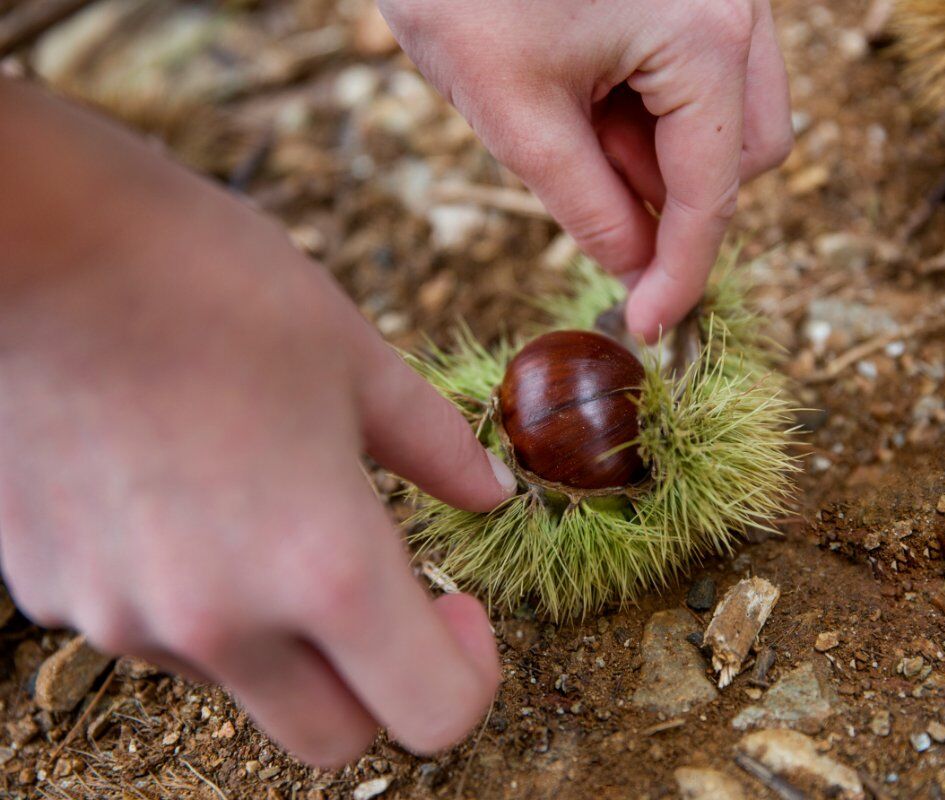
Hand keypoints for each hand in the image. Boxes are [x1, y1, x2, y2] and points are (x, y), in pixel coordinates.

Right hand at [0, 79, 513, 764]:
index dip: (469, 673)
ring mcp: (124, 618)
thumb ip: (438, 450)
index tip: (462, 608)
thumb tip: (492, 493)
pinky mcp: (52, 594)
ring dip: (281, 629)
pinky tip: (187, 494)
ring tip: (271, 504)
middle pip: (333, 733)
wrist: (36, 240)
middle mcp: (220, 624)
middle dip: (380, 681)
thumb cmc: (210, 283)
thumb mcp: (356, 358)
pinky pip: (153, 630)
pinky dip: (194, 592)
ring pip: (240, 679)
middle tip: (393, 590)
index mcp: (324, 568)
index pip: (433, 716)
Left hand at [381, 0, 791, 338]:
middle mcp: (736, 8)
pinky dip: (652, 106)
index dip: (681, 274)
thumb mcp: (516, 115)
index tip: (651, 326)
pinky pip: (700, 76)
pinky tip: (585, 80)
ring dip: (658, 147)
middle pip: (747, 155)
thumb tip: (635, 267)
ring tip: (570, 107)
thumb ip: (587, 207)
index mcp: (704, 38)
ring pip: (730, 117)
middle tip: (587, 174)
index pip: (712, 194)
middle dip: (676, 193)